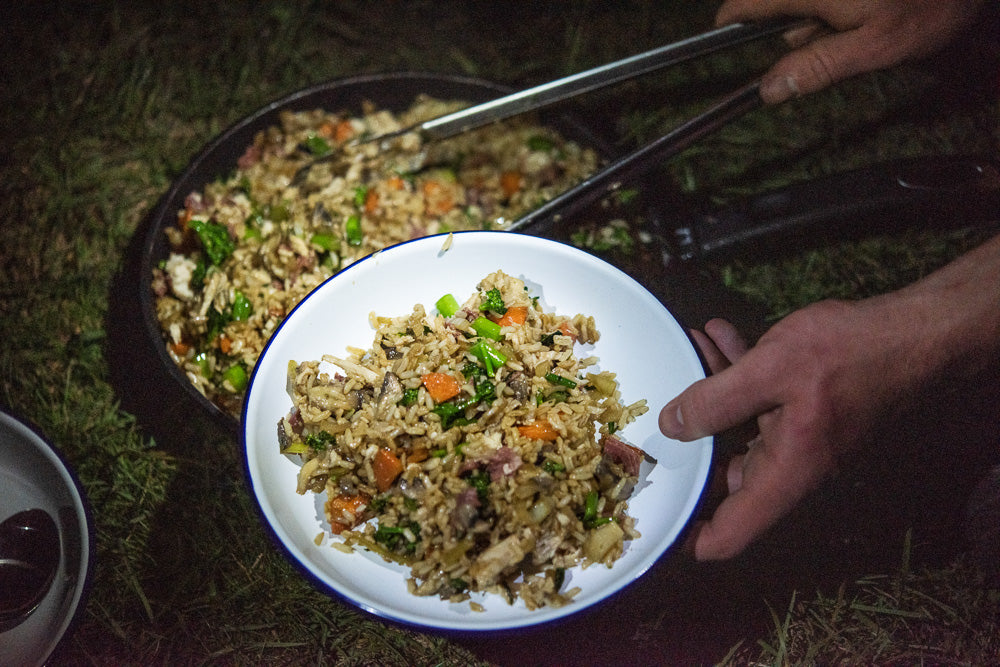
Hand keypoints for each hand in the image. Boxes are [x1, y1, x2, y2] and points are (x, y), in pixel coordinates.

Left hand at [660, 234, 999, 559]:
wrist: (914, 334)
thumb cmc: (852, 354)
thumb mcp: (769, 370)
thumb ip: (715, 400)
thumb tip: (672, 426)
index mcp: (785, 474)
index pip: (732, 533)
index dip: (692, 537)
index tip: (660, 521)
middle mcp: (791, 467)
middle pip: (724, 477)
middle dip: (688, 444)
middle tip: (655, 414)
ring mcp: (798, 440)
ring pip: (737, 429)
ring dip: (709, 394)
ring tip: (690, 351)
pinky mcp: (803, 413)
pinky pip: (759, 402)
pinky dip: (736, 375)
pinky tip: (719, 335)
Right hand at [715, 0, 985, 102]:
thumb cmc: (930, 4)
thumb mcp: (876, 46)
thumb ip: (818, 66)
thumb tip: (769, 90)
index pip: (749, 2)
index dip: (732, 18)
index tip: (721, 31)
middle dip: (791, 21)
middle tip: (818, 39)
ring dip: (818, 12)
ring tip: (857, 22)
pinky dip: (836, 6)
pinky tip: (865, 9)